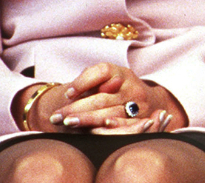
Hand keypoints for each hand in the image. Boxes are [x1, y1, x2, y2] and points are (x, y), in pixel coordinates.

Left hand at [43, 63, 188, 133]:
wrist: (148, 102)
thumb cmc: (117, 91)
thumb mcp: (107, 79)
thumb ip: (91, 82)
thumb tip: (70, 93)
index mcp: (121, 73)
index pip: (102, 71)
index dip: (83, 81)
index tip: (67, 93)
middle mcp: (131, 87)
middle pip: (102, 97)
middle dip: (76, 108)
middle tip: (56, 116)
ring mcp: (137, 105)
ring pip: (110, 114)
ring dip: (86, 121)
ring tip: (67, 123)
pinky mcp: (140, 121)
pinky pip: (120, 128)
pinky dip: (103, 130)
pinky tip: (89, 132)